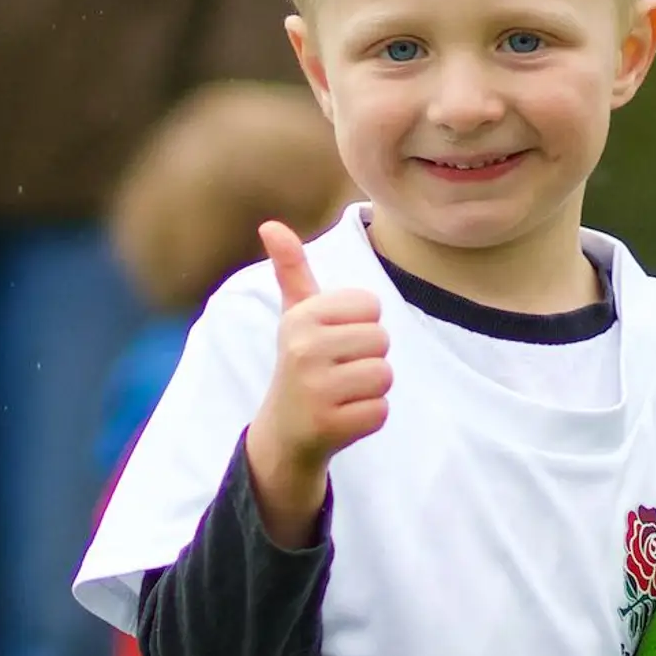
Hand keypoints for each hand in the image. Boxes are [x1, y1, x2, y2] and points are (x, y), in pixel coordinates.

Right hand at [243, 220, 390, 546]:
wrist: (284, 430)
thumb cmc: (302, 362)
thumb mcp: (296, 315)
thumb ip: (292, 270)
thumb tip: (270, 224)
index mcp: (301, 317)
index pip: (371, 305)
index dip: (362, 324)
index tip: (336, 340)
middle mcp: (303, 350)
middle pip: (382, 340)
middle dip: (369, 357)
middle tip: (339, 370)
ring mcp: (315, 390)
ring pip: (384, 375)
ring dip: (370, 388)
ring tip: (341, 392)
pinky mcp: (329, 425)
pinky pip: (380, 410)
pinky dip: (369, 416)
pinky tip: (342, 416)